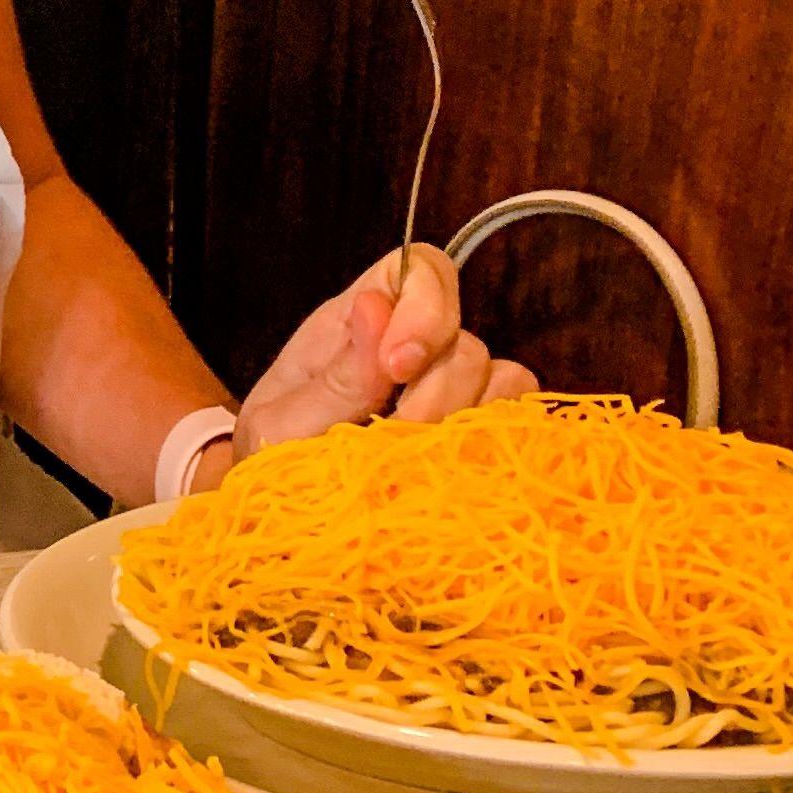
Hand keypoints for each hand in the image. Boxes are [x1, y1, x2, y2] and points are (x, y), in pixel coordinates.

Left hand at [231, 243, 535, 460]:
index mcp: (359, 323)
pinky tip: (455, 470)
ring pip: (503, 379)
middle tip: (397, 433)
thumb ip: (334, 378)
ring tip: (417, 459)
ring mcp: (452, 394)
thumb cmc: (275, 462)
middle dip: (436, 390)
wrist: (287, 521)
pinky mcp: (479, 438)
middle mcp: (414, 348)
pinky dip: (495, 443)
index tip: (398, 365)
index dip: (425, 308)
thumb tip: (374, 306)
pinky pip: (518, 423)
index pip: (419, 270)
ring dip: (466, 420)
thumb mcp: (282, 425)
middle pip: (465, 339)